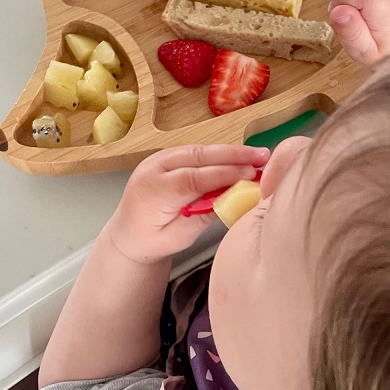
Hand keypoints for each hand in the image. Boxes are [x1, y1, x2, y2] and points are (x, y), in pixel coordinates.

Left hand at [108, 144, 269, 263]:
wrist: (128, 232)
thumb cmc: (151, 240)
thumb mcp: (178, 237)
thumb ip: (204, 216)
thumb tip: (234, 200)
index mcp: (153, 191)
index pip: (193, 178)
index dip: (224, 174)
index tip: (251, 174)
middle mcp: (153, 168)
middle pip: (198, 155)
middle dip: (233, 154)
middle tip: (262, 156)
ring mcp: (158, 159)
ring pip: (199, 150)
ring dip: (229, 152)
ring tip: (257, 156)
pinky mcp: (167, 157)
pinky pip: (196, 152)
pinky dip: (218, 154)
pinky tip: (239, 158)